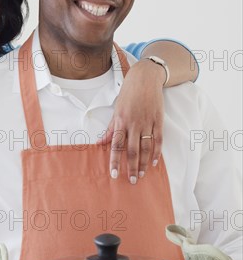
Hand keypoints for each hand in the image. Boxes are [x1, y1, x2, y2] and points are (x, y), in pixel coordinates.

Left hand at [97, 59, 163, 182]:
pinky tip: (154, 162)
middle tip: (131, 180)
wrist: (145, 79)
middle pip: (133, 150)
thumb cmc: (128, 94)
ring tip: (141, 175)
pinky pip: (158, 139)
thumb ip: (110, 129)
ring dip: (144, 163)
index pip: (116, 146)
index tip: (114, 174)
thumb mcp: (116, 110)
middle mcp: (134, 124)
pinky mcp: (158, 120)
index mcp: (121, 122)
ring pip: (146, 147)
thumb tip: (100, 143)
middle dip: (131, 167)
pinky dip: (157, 152)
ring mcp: (147, 122)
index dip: (115, 161)